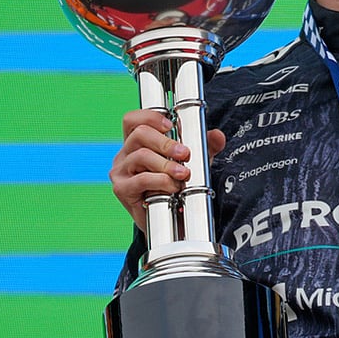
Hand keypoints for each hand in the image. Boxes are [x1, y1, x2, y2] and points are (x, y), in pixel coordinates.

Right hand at [110, 109, 226, 230]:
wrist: (170, 220)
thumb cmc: (176, 185)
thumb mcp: (194, 162)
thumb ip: (206, 146)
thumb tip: (217, 136)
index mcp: (137, 143)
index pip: (133, 120)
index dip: (150, 117)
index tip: (171, 125)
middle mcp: (125, 154)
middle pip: (139, 134)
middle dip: (166, 142)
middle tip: (185, 153)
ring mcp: (121, 172)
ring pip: (141, 156)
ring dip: (166, 164)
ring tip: (183, 174)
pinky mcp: (122, 189)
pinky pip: (141, 179)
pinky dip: (161, 181)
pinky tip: (173, 187)